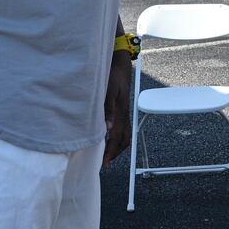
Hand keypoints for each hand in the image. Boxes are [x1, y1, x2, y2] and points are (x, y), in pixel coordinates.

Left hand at [102, 53, 133, 167]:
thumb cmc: (112, 77)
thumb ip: (107, 110)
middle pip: (123, 139)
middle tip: (104, 163)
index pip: (117, 137)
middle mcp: (125, 115)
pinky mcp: (123, 109)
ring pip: (125, 135)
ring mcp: (125, 112)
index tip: (103, 161)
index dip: (110, 151)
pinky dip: (119, 137)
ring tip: (108, 155)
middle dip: (114, 153)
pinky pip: (124, 128)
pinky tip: (110, 138)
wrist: (120, 65)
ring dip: (117, 146)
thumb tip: (107, 129)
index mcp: (121, 113)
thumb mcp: (107, 91)